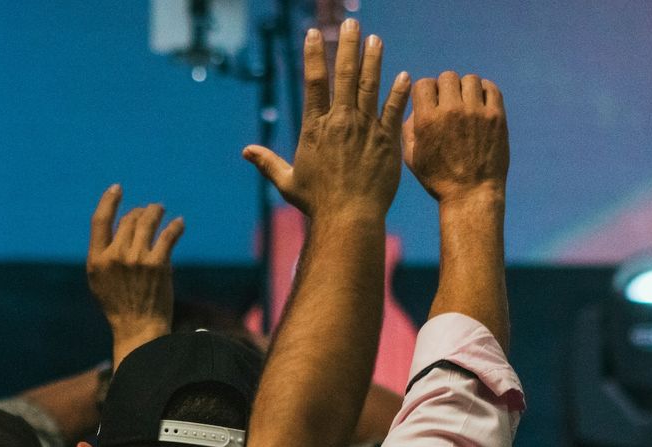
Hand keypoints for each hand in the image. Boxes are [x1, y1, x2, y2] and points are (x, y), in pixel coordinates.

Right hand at [86, 185, 183, 367]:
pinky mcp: (159, 264)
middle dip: (140, 212)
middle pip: (129, 219)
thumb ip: (102, 255)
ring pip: (148, 221)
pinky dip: (176, 226)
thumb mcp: (98, 282)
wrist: (138, 328)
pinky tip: (179, 223)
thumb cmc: (118, 306)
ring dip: (156, 211)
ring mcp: (137, 259)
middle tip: (148, 211)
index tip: (117, 188)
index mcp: (96, 260)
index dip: (108, 201)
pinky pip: (168, 235)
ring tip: (161, 209)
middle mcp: (115, 256)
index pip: (99, 220)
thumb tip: (116, 228)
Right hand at [244, 21, 409, 219]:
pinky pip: (394, 109)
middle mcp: (340, 121)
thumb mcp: (287, 182)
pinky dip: (399, 92)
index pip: (313, 81)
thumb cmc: (317, 203)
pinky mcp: (388, 140)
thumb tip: (246, 152)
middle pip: (344, 74)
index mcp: (315, 127)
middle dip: (347, 45)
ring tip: (375, 40)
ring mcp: (366, 129)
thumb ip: (268, 163)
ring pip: (371, 85)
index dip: (314, 54)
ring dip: (374, 60)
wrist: (349, 218)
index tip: (313, 33)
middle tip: (352, 24)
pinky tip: (405, 76)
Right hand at [402, 72, 508, 203]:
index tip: (429, 102)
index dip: (425, 91)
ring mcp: (476, 113)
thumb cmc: (438, 178)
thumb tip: (415, 104)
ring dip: (465, 88)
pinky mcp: (496, 117)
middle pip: (447, 77)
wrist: (471, 194)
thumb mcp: (411, 156)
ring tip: (465, 103)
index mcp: (427, 120)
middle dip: (445, 88)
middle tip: (447, 103)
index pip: (423, 83)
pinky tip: (479, 103)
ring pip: (470, 79)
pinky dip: (484, 91)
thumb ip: (408, 127)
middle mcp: (451, 112)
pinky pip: (491, 88)